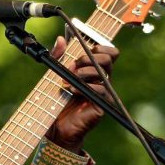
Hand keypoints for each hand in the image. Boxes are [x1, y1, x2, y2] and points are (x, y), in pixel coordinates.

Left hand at [45, 35, 119, 152]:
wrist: (56, 125)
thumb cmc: (57, 99)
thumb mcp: (54, 73)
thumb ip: (58, 56)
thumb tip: (60, 39)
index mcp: (95, 69)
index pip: (109, 53)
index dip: (102, 46)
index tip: (88, 48)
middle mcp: (102, 79)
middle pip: (109, 59)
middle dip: (89, 58)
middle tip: (74, 64)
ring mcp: (103, 92)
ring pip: (104, 73)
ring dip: (85, 72)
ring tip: (69, 78)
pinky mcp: (101, 105)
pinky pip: (101, 90)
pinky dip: (85, 87)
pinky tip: (72, 89)